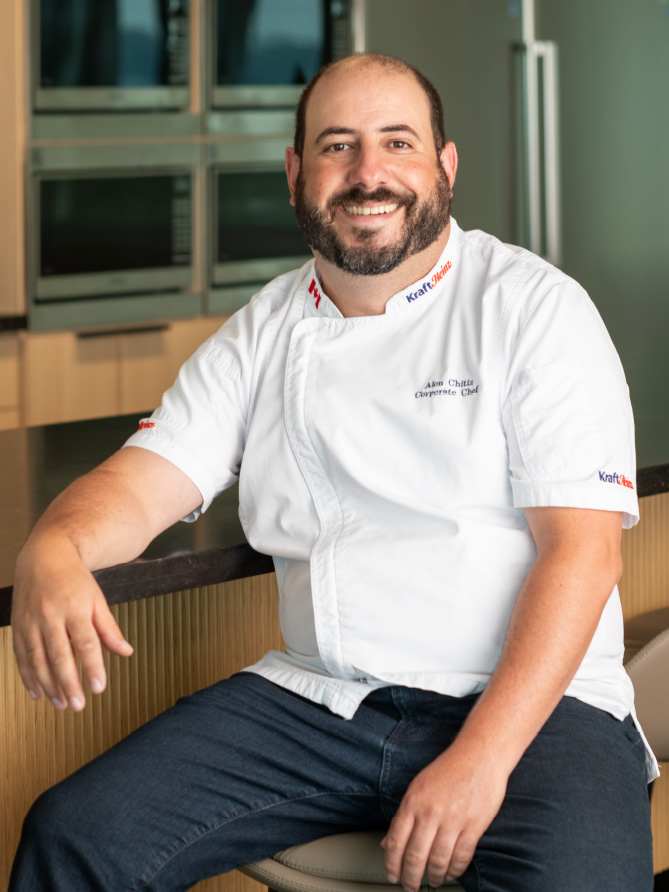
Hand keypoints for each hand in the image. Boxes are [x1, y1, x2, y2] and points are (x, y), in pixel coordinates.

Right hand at [10, 536, 133, 711]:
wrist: (44, 556)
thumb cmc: (75, 579)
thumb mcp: (97, 599)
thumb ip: (109, 628)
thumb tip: (126, 652)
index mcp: (75, 608)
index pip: (85, 643)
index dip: (92, 667)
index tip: (99, 688)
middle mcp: (50, 616)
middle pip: (59, 655)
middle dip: (68, 683)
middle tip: (78, 705)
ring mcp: (31, 622)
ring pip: (38, 660)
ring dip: (49, 685)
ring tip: (61, 704)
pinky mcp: (18, 626)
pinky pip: (22, 656)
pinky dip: (28, 676)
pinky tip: (38, 693)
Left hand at [380, 742, 508, 889]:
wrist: (479, 755)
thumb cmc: (448, 770)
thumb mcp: (418, 787)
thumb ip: (404, 816)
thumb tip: (387, 843)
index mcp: (413, 801)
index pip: (396, 841)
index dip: (392, 864)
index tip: (392, 876)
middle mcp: (430, 812)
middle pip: (415, 856)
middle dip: (411, 877)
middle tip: (410, 887)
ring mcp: (453, 820)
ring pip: (438, 860)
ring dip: (434, 876)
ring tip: (433, 882)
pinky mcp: (474, 825)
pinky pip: (461, 856)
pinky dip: (454, 870)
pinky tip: (450, 873)